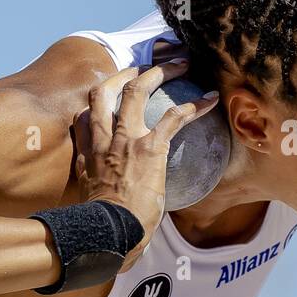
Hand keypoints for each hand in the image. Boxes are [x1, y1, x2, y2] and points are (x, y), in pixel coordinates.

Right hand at [71, 59, 218, 267]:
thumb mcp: (88, 195)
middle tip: (148, 65)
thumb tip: (96, 178)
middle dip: (130, 72)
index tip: (113, 91)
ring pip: (138, 90)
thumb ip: (90, 176)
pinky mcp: (150, 147)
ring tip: (182, 62)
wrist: (108, 234)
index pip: (86, 113)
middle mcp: (103, 138)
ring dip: (161, 71)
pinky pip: (175, 116)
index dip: (99, 99)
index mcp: (87, 150)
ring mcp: (125, 139)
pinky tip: (211, 99)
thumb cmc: (103, 225)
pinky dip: (194, 105)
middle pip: (108, 89)